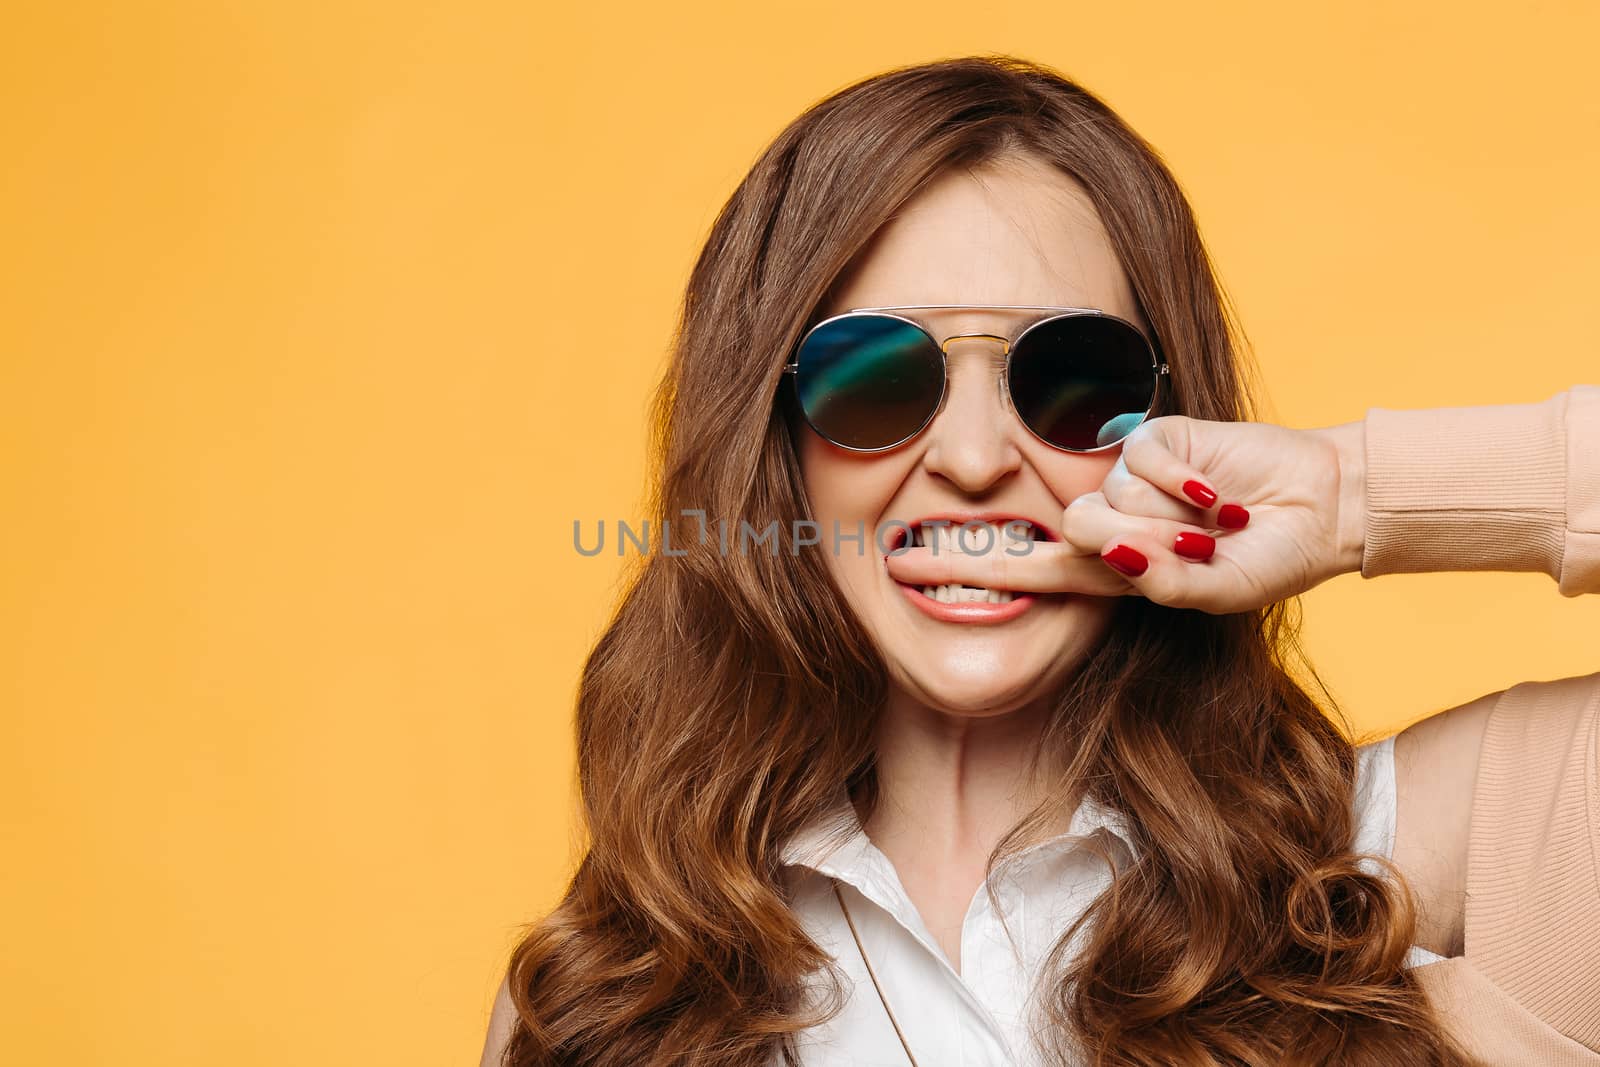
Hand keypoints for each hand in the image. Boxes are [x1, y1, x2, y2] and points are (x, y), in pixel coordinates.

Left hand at [882, 414, 1366, 614]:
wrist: (1321, 508)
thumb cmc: (1264, 558)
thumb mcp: (1212, 590)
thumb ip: (1157, 579)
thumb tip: (1101, 546)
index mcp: (1106, 569)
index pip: (1024, 569)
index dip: (964, 568)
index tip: (898, 565)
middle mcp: (1104, 521)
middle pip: (1064, 534)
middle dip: (1130, 550)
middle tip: (1187, 552)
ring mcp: (1123, 477)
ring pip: (1107, 502)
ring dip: (1170, 523)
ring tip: (1215, 523)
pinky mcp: (1151, 437)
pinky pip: (1143, 464)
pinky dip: (1187, 485)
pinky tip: (1220, 495)